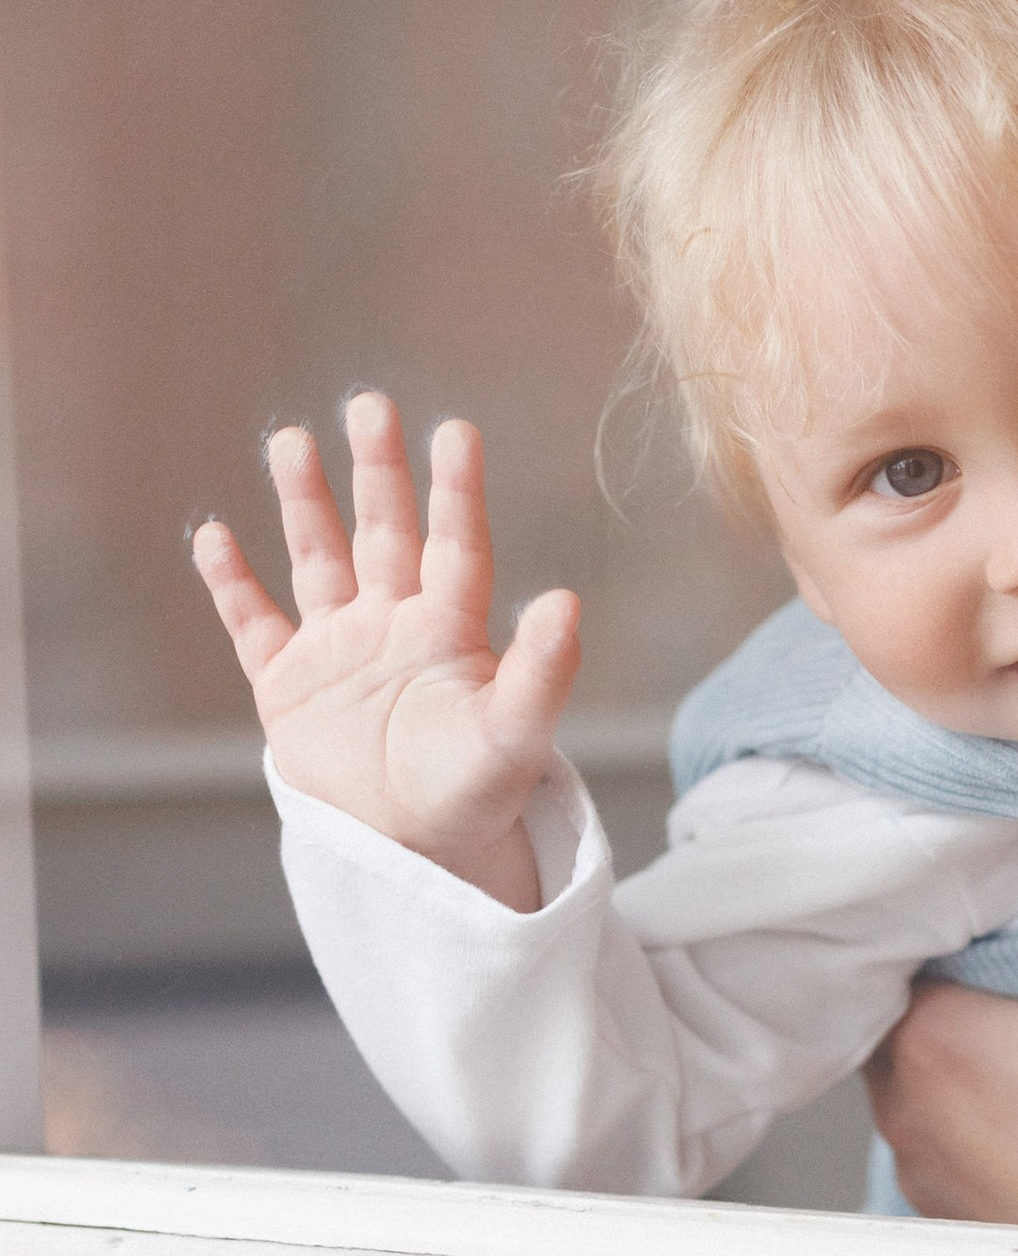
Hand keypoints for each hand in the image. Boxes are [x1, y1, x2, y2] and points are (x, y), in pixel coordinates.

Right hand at [192, 392, 580, 909]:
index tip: (455, 431)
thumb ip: (542, 672)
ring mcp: (338, 649)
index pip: (455, 544)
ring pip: (319, 557)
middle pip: (384, 531)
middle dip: (377, 470)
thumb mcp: (515, 735)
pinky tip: (213, 535)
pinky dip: (231, 582)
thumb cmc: (477, 793)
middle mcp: (394, 623)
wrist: (417, 851)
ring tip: (290, 439)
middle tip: (369, 404)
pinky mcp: (288, 685)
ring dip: (305, 502)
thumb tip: (567, 601)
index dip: (455, 490)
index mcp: (451, 629)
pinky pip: (254, 622)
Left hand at [865, 808, 1017, 1241]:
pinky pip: (938, 1136)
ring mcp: (919, 1167)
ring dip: (958, 1053)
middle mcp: (904, 1106)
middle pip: (905, 1011)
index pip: (907, 947)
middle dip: (953, 985)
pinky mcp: (948, 1213)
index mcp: (935, 1039)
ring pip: (917, 1076)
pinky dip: (970, 1115)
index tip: (999, 911)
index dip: (951, 923)